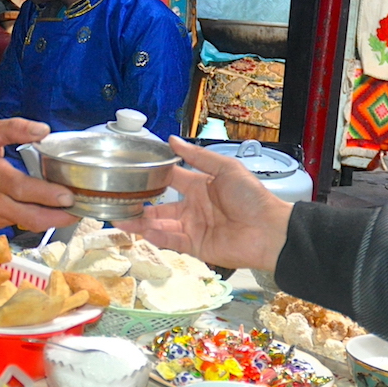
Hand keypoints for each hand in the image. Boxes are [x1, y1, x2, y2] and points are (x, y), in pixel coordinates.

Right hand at [0, 119, 78, 231]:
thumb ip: (15, 128)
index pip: (22, 189)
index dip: (47, 194)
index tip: (69, 195)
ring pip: (27, 224)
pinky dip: (38, 219)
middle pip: (30, 217)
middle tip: (81, 211)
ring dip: (52, 221)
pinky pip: (19, 223)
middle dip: (59, 218)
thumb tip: (43, 130)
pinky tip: (52, 211)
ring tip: (73, 212)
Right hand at [114, 136, 292, 270]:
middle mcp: (193, 207)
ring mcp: (193, 228)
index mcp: (200, 186)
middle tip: (118, 201)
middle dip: (140, 205)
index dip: (153, 176)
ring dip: (142, 223)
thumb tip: (172, 140)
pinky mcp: (196, 246)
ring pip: (161, 225)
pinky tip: (144, 230)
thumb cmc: (252, 197)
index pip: (170, 179)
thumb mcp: (226, 169)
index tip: (132, 171)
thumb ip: (198, 156)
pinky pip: (172, 241)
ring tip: (121, 219)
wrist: (270, 230)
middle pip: (160, 206)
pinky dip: (158, 236)